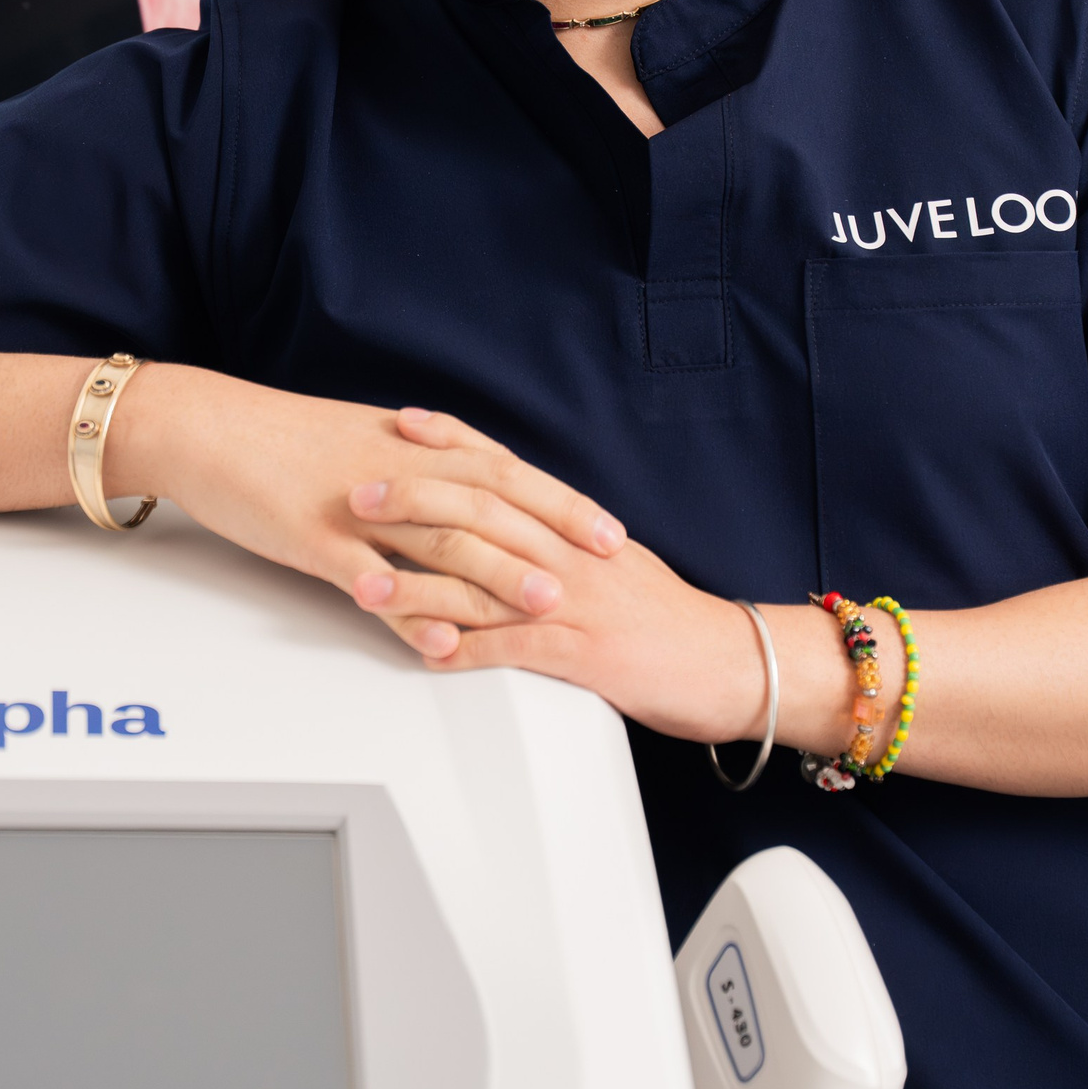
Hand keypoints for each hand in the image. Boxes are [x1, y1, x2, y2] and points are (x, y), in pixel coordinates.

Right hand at [107, 371, 625, 645]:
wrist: (209, 428)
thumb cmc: (283, 438)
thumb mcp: (367, 441)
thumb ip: (423, 467)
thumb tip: (474, 490)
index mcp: (415, 447)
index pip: (507, 472)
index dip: (562, 503)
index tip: (608, 531)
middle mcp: (400, 472)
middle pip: (491, 503)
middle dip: (552, 538)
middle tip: (601, 573)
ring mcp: (359, 508)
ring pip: (440, 540)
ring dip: (497, 574)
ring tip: (541, 607)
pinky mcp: (315, 541)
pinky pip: (371, 577)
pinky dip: (409, 608)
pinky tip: (439, 636)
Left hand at [346, 453, 881, 751]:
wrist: (730, 663)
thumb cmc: (666, 619)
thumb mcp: (610, 563)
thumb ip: (559, 537)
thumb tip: (508, 519)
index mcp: (575, 526)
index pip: (504, 468)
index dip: (450, 443)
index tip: (401, 425)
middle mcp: (569, 554)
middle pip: (481, 512)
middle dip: (413, 500)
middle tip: (357, 494)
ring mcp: (574, 602)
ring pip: (483, 580)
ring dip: (416, 584)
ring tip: (362, 583)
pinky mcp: (581, 655)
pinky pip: (512, 651)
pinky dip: (464, 652)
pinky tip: (424, 655)